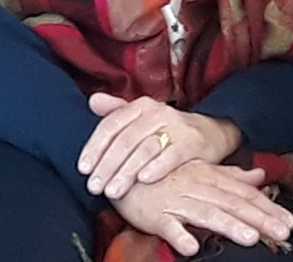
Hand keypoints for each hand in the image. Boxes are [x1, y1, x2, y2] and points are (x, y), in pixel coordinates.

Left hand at [81, 94, 240, 194]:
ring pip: (145, 149)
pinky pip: (172, 155)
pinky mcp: (191, 143)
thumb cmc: (166, 129)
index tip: (83, 169)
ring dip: (126, 172)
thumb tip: (92, 101)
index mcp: (140, 106)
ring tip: (113, 191)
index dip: (94, 147)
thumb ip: (116, 111)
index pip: (111, 125)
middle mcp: (156, 112)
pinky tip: (144, 180)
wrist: (209, 133)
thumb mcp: (142, 117)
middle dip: (107, 165)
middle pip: (125, 139)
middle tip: (94, 187)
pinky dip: (157, 167)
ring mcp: (175, 126)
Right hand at [109, 160, 292, 254]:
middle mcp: (197, 188)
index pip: (243, 194)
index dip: (267, 207)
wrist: (124, 171)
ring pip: (206, 213)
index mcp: (209, 178)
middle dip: (260, 218)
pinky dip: (180, 236)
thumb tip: (259, 176)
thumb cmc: (165, 174)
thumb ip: (230, 176)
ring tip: (250, 238)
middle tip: (283, 231)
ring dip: (228, 226)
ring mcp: (177, 202)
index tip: (289, 220)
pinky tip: (192, 247)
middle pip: (233, 204)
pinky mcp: (155, 216)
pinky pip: (169, 227)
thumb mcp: (200, 171)